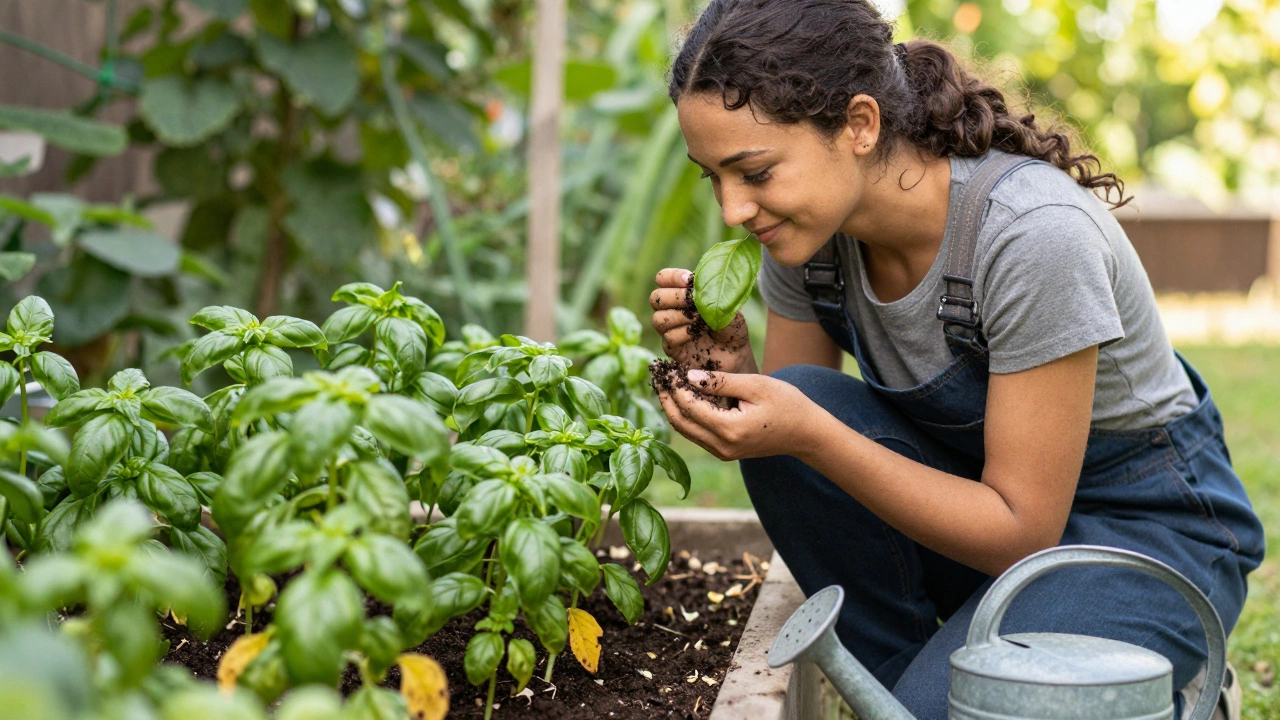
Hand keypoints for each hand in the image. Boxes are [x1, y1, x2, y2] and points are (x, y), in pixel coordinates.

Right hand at [649, 268, 757, 374]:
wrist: (737, 355)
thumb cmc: (732, 328)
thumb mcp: (728, 306)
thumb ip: (713, 294)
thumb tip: (698, 286)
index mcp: (682, 295)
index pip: (663, 279)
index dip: (671, 277)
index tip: (689, 280)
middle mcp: (672, 311)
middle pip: (655, 298)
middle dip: (674, 296)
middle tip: (693, 300)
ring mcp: (670, 330)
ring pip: (658, 319)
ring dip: (678, 316)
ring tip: (698, 318)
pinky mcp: (673, 349)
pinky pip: (668, 338)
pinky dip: (682, 333)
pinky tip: (697, 333)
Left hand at [654, 368, 817, 460]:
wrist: (806, 433)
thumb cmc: (787, 404)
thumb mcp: (756, 385)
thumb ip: (721, 382)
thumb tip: (689, 376)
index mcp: (729, 429)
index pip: (689, 407)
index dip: (674, 386)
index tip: (666, 367)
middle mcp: (722, 446)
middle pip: (680, 423)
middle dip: (666, 398)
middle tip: (657, 375)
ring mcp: (722, 452)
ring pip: (685, 431)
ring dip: (672, 408)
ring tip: (665, 384)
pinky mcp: (724, 452)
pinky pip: (696, 434)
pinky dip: (685, 416)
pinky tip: (682, 397)